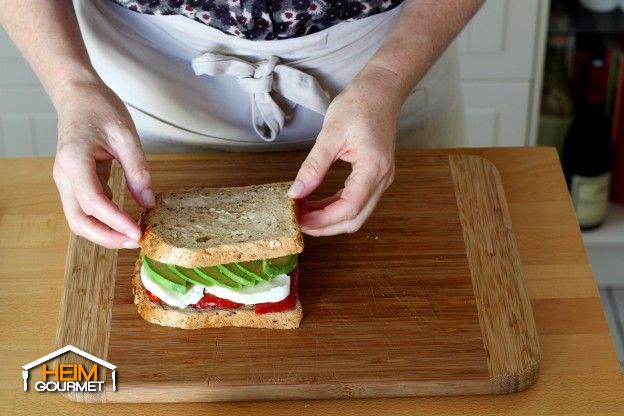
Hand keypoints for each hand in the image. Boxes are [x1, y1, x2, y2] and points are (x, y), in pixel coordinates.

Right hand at [52, 80, 153, 248]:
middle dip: (106, 237)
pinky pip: (87, 208)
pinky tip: (126, 221)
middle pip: (79, 220)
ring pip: (80, 218)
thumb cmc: (99, 108)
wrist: (78, 95)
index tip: (139, 232)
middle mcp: (65, 175)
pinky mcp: (76, 181)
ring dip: (105, 232)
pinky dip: (105, 219)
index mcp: (74, 160)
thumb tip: (149, 202)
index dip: (116, 221)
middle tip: (136, 241)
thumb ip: (138, 169)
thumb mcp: (126, 135)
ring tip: (134, 235)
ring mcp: (67, 180)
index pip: (93, 202)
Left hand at [288, 70, 399, 235]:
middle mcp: (382, 178)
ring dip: (330, 219)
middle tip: (299, 222)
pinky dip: (336, 207)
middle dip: (326, 226)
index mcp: (374, 167)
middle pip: (355, 218)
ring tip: (304, 214)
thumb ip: (313, 166)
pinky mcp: (375, 176)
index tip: (300, 219)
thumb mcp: (330, 134)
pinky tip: (317, 203)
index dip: (323, 220)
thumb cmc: (359, 104)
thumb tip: (295, 192)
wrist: (381, 91)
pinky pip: (357, 201)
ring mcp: (381, 179)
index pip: (349, 207)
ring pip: (357, 213)